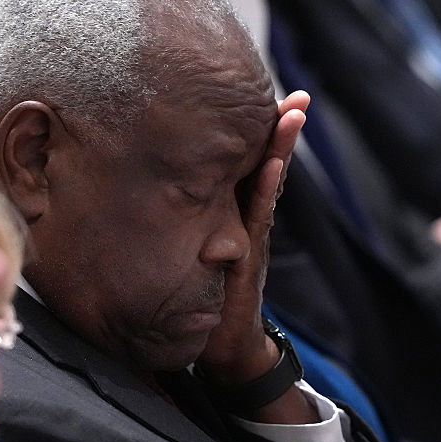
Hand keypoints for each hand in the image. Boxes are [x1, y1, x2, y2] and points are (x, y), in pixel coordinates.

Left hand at [196, 92, 308, 403]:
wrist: (226, 344)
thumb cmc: (206, 297)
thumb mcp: (189, 251)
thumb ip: (182, 225)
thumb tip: (142, 192)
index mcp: (232, 212)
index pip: (246, 164)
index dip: (257, 134)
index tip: (267, 98)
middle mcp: (247, 218)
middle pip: (267, 165)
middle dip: (282, 131)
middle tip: (297, 97)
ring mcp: (253, 234)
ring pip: (269, 184)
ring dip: (282, 149)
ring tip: (292, 116)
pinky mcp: (250, 254)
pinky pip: (259, 215)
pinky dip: (267, 188)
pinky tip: (273, 164)